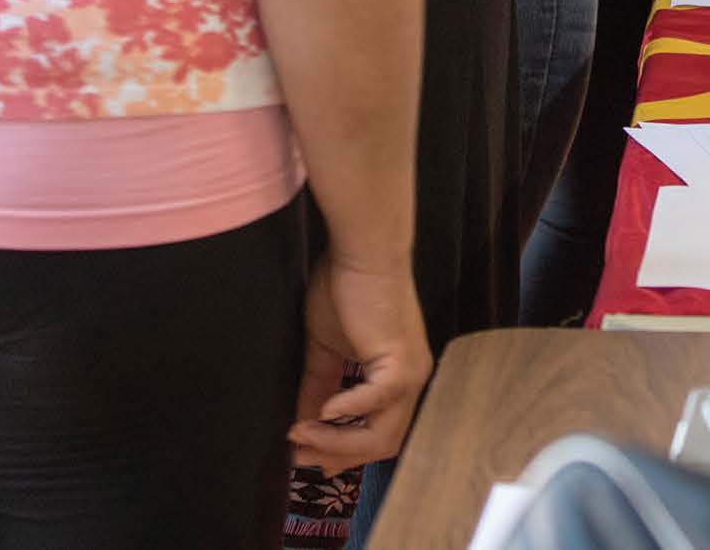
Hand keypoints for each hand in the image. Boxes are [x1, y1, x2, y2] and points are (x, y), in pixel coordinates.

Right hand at [289, 254, 432, 470]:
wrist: (362, 254)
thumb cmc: (347, 292)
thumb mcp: (327, 350)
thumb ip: (319, 386)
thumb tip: (301, 423)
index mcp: (397, 380)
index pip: (377, 436)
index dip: (340, 454)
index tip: (302, 457)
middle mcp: (412, 381)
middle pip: (381, 445)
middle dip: (335, 456)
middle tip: (297, 455)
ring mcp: (411, 373)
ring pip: (382, 436)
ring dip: (336, 442)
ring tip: (300, 433)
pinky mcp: (401, 361)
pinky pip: (378, 402)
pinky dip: (348, 412)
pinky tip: (322, 409)